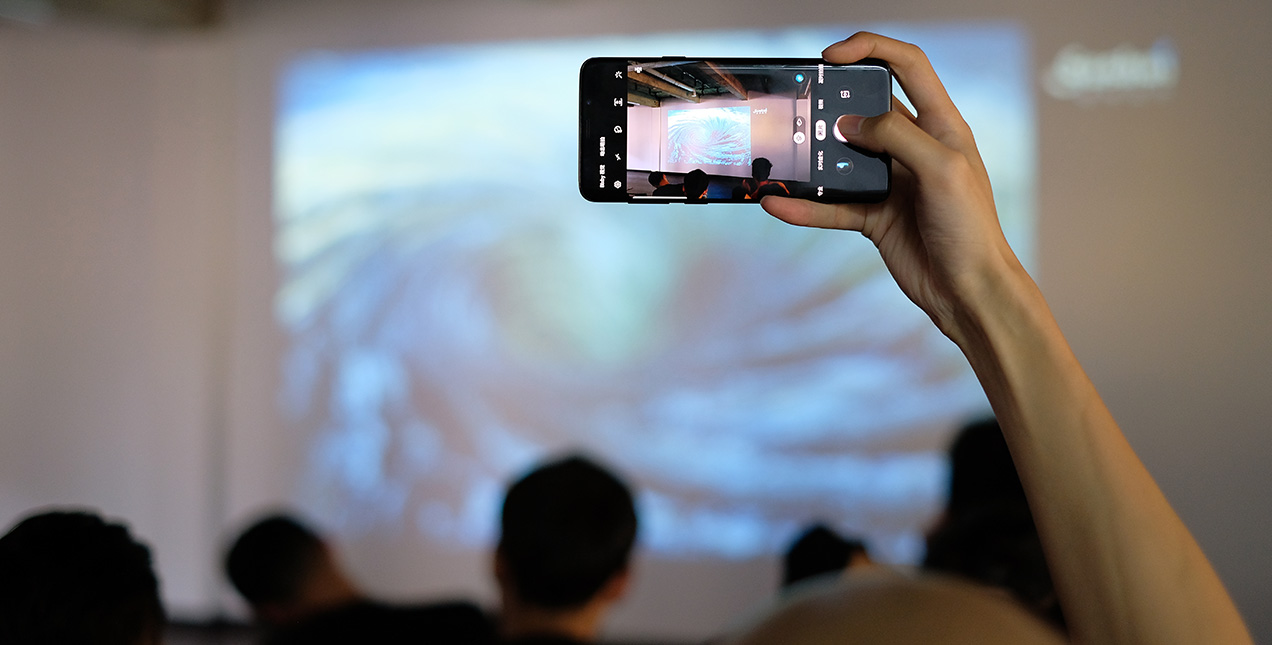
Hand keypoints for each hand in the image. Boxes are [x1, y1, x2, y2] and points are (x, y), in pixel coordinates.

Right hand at [762, 32, 1020, 338]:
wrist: (969, 292)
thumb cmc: (972, 228)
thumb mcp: (942, 169)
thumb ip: (897, 136)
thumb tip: (849, 122)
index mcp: (940, 125)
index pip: (908, 65)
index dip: (871, 49)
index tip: (832, 56)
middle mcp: (914, 148)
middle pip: (866, 108)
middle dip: (833, 102)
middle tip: (802, 105)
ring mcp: (891, 182)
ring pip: (842, 158)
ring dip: (813, 157)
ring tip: (784, 154)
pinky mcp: (874, 216)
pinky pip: (832, 205)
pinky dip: (805, 206)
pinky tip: (779, 204)